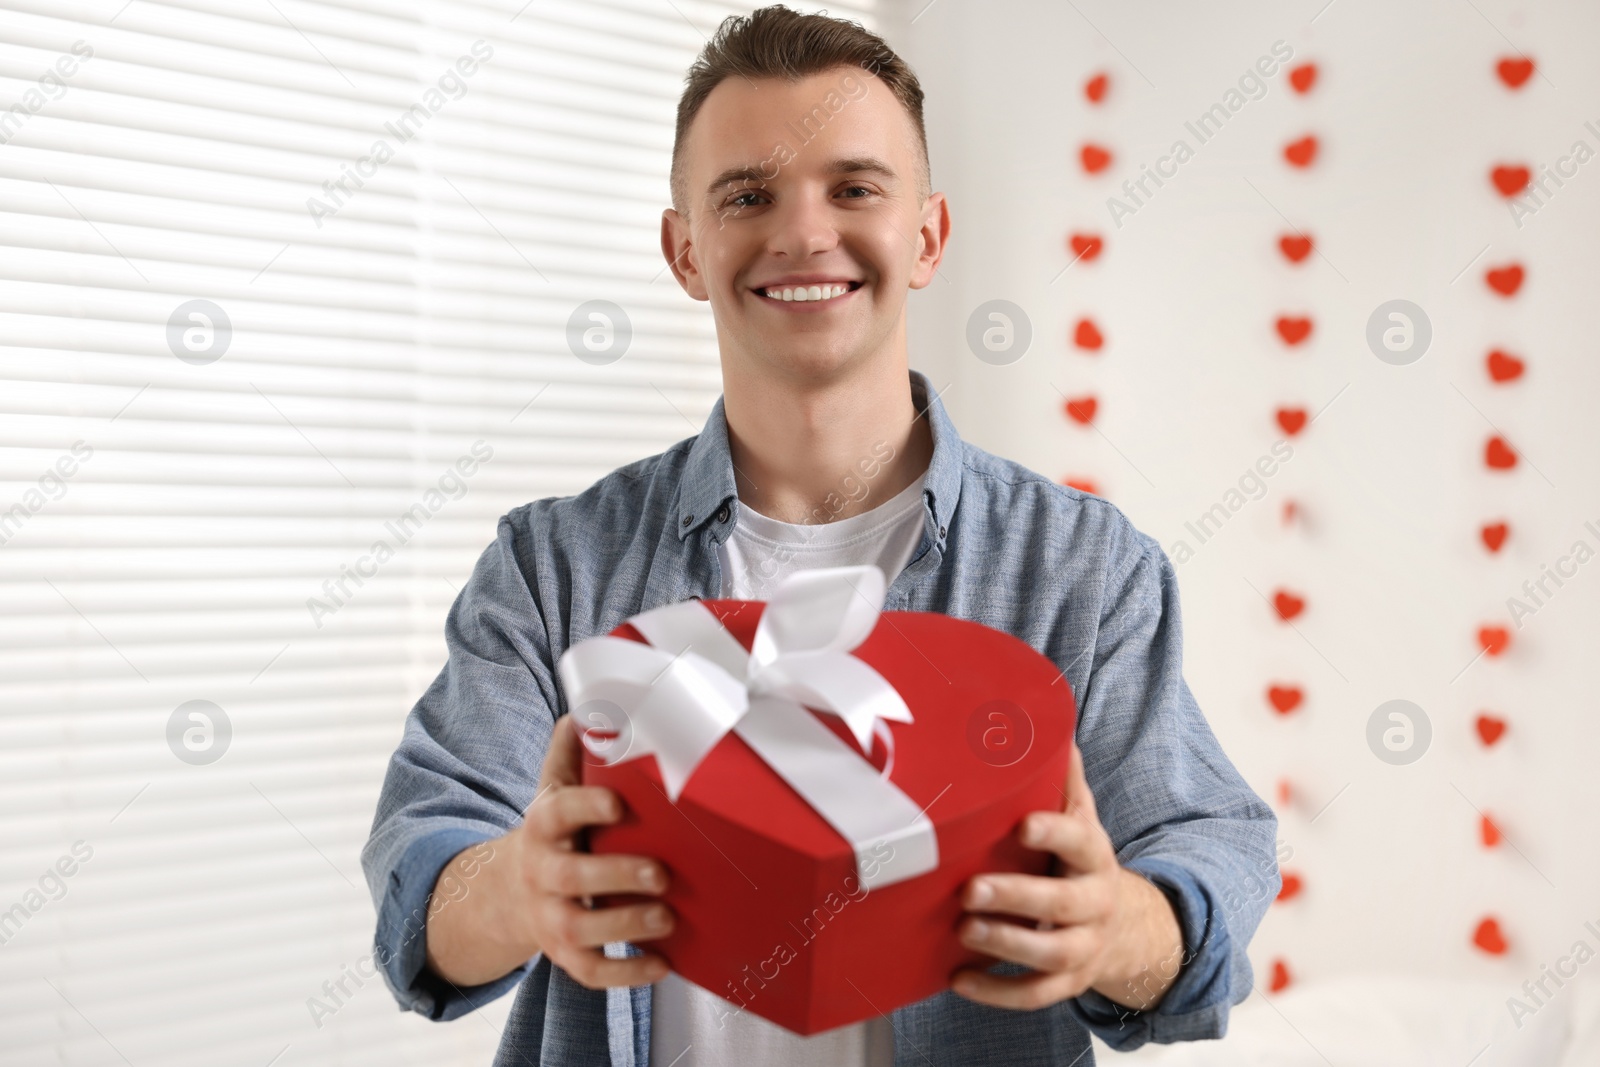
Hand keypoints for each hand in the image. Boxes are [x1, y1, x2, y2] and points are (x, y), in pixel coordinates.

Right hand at [425, 714, 674, 989]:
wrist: (508, 892)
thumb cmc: (552, 833)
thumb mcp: (553, 790)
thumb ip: (571, 752)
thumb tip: (590, 706)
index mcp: (543, 825)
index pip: (558, 812)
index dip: (586, 807)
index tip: (618, 804)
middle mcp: (542, 873)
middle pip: (571, 877)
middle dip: (617, 877)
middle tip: (660, 874)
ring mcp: (550, 918)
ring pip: (581, 930)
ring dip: (626, 927)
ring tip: (667, 919)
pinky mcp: (564, 954)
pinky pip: (591, 973)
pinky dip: (626, 975)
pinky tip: (661, 964)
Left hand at [950, 745, 1181, 1011]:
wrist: (1124, 927)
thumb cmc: (1080, 861)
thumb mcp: (1080, 817)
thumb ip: (1061, 777)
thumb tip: (1040, 713)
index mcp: (1094, 854)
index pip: (1078, 839)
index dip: (1053, 833)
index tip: (1022, 824)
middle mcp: (1094, 902)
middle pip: (1063, 902)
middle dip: (1017, 897)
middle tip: (971, 890)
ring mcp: (1083, 946)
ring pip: (1050, 953)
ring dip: (1005, 945)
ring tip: (963, 932)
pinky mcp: (1067, 982)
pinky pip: (1035, 995)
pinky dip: (997, 992)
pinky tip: (958, 981)